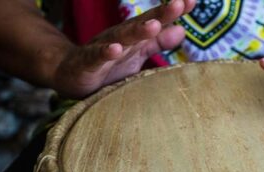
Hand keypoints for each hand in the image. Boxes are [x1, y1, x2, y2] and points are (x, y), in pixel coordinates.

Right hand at [51, 0, 194, 97]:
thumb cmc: (109, 64)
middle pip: (142, 24)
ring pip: (121, 38)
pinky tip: (114, 49)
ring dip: (137, 31)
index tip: (192, 1)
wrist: (70, 73)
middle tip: (179, 4)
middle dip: (160, 14)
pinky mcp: (88, 63)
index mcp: (134, 36)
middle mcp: (120, 37)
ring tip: (153, 25)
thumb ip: (158, 42)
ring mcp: (103, 48)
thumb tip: (182, 29)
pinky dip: (105, 53)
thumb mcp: (137, 52)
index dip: (172, 11)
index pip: (156, 20)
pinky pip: (96, 57)